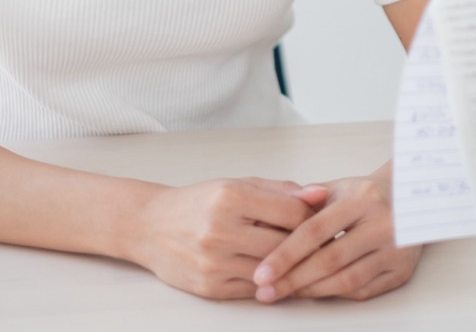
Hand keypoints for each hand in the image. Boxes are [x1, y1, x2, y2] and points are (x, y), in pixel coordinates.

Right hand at [130, 177, 318, 298]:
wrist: (150, 225)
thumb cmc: (198, 202)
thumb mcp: (235, 185)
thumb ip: (280, 190)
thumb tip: (320, 194)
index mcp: (230, 196)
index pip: (291, 213)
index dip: (312, 219)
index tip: (322, 223)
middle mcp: (221, 229)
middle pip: (285, 245)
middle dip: (308, 248)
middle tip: (325, 248)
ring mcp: (215, 262)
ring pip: (272, 272)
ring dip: (291, 270)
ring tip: (305, 263)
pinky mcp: (211, 288)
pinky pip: (255, 290)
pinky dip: (270, 284)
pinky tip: (277, 276)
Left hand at [251, 162, 421, 302]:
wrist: (409, 198)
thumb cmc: (363, 194)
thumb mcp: (336, 187)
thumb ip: (305, 203)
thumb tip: (268, 225)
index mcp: (360, 199)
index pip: (315, 230)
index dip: (285, 253)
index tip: (261, 271)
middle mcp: (381, 225)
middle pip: (330, 259)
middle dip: (293, 278)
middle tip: (266, 291)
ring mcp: (395, 251)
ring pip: (347, 280)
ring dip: (312, 290)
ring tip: (285, 293)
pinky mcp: (402, 272)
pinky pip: (363, 291)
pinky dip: (335, 293)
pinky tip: (314, 292)